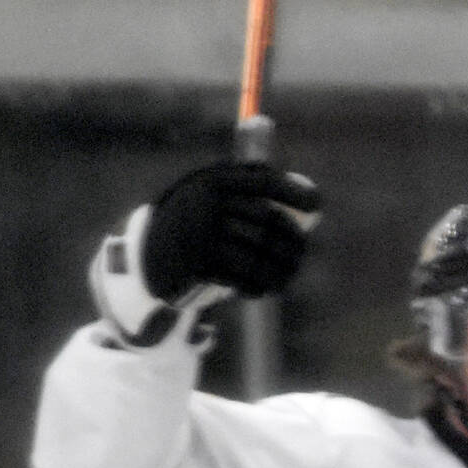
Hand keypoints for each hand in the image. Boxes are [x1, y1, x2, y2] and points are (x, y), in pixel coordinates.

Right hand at [141, 161, 321, 303]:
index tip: (316, 204)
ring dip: (280, 271)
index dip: (292, 192)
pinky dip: (258, 286)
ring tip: (285, 276)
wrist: (151, 255)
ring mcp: (203, 234)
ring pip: (260, 254)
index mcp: (215, 180)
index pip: (263, 182)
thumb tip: (312, 199)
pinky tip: (260, 287)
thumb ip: (255, 194)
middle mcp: (208, 202)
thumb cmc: (197, 225)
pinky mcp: (200, 265)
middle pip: (268, 221)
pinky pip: (243, 277)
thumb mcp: (217, 199)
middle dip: (291, 242)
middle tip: (299, 255)